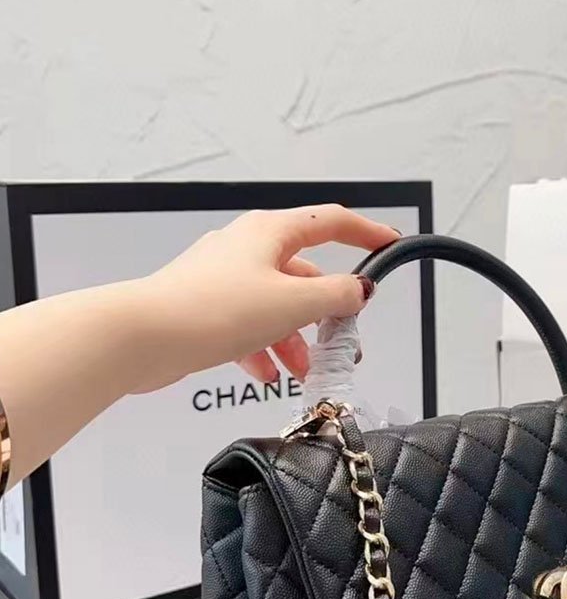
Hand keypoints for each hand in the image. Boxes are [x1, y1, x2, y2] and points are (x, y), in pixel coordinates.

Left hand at [132, 204, 398, 391]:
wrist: (144, 336)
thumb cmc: (215, 309)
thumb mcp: (293, 303)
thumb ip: (336, 296)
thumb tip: (358, 291)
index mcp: (269, 233)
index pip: (331, 222)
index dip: (366, 232)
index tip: (390, 245)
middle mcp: (246, 248)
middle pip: (304, 275)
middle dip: (327, 312)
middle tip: (345, 343)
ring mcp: (223, 278)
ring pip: (276, 306)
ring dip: (296, 340)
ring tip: (304, 371)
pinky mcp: (205, 308)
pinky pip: (248, 326)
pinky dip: (264, 349)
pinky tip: (268, 375)